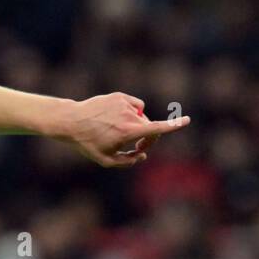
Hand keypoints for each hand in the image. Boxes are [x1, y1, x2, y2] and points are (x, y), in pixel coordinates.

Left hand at [64, 93, 189, 167]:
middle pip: (150, 128)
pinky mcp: (120, 96)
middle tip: (136, 149)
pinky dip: (132, 112)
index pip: (156, 129)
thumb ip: (129, 161)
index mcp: (128, 132)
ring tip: (117, 131)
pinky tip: (117, 118)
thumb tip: (143, 155)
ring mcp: (124, 104)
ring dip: (137, 126)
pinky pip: (135, 105)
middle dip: (148, 139)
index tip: (187, 120)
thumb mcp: (106, 160)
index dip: (174, 126)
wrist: (72, 121)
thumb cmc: (88, 144)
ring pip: (142, 117)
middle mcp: (129, 115)